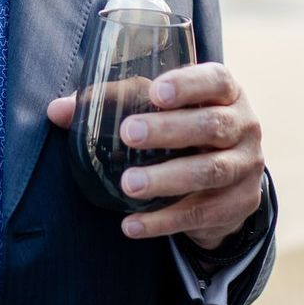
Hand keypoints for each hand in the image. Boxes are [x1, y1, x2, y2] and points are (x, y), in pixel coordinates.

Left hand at [48, 62, 264, 248]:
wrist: (227, 174)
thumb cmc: (182, 124)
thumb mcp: (159, 108)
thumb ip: (112, 103)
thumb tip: (56, 111)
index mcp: (225, 92)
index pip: (216, 79)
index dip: (188, 84)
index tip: (155, 92)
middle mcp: (244, 125)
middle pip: (211, 126)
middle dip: (169, 130)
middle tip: (128, 134)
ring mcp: (247, 167)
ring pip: (210, 171)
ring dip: (167, 179)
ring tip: (128, 185)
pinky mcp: (240, 204)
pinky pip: (201, 214)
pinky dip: (164, 220)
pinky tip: (131, 225)